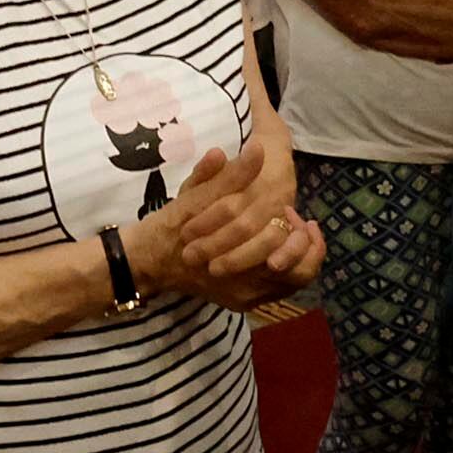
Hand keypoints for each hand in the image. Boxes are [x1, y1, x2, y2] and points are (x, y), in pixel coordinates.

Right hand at [127, 141, 321, 309]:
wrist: (149, 261)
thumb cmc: (171, 226)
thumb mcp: (196, 196)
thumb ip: (229, 176)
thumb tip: (258, 150)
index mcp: (234, 259)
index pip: (285, 246)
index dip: (296, 228)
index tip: (290, 210)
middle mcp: (244, 286)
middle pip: (298, 271)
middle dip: (303, 243)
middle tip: (296, 220)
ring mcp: (245, 297)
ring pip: (292, 281)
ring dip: (299, 256)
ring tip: (292, 232)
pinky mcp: (243, 302)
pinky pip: (280, 290)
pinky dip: (288, 269)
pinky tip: (279, 248)